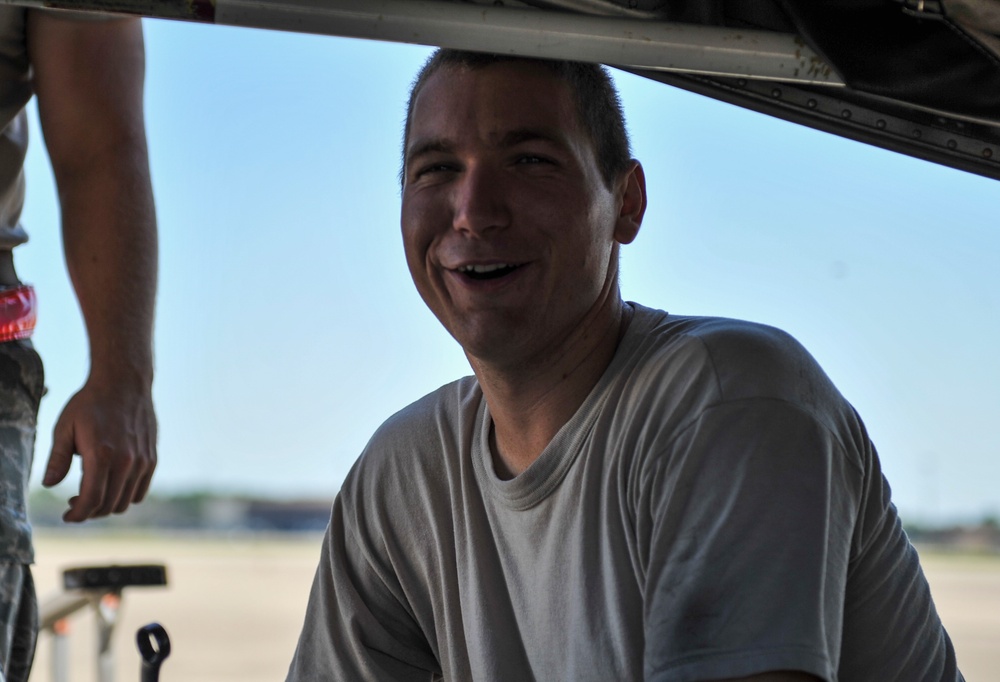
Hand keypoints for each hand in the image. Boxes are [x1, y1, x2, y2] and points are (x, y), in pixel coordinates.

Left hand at [42, 380, 156, 521]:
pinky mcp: (152, 458)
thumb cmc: (91, 403)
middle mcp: (126, 461)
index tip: (68, 516)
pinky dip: (125, 495)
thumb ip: (57, 458)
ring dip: (107, 505)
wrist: (124, 383)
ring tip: (93, 493)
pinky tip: (111, 484)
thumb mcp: (65, 427)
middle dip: (89, 511)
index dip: (78, 514)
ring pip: (125, 502)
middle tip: (74, 503)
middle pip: (108, 505)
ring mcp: (143, 461)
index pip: (92, 499)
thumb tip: (49, 484)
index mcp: (102, 455)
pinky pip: (140, 490)